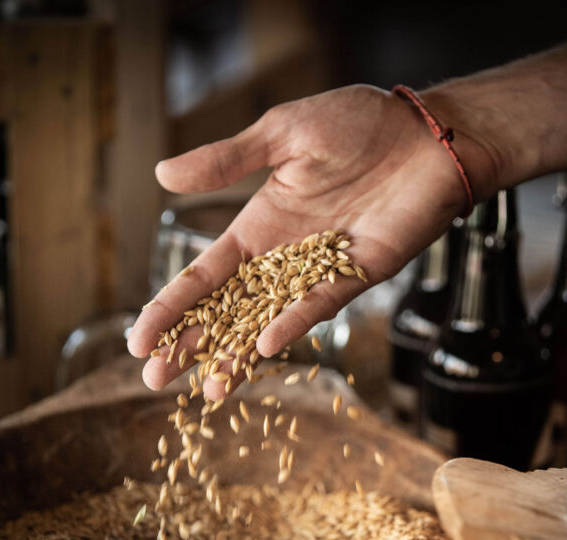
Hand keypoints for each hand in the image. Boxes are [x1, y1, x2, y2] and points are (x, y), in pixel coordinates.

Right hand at [127, 84, 497, 398]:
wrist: (427, 134)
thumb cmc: (359, 124)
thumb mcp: (282, 134)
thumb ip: (227, 161)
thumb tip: (161, 174)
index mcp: (258, 225)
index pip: (204, 275)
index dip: (170, 307)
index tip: (139, 341)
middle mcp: (283, 255)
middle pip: (228, 309)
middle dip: (193, 344)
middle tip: (156, 381)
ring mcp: (319, 269)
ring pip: (268, 320)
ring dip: (238, 353)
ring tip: (209, 389)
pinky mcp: (357, 273)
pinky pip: (319, 305)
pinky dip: (293, 324)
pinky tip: (264, 348)